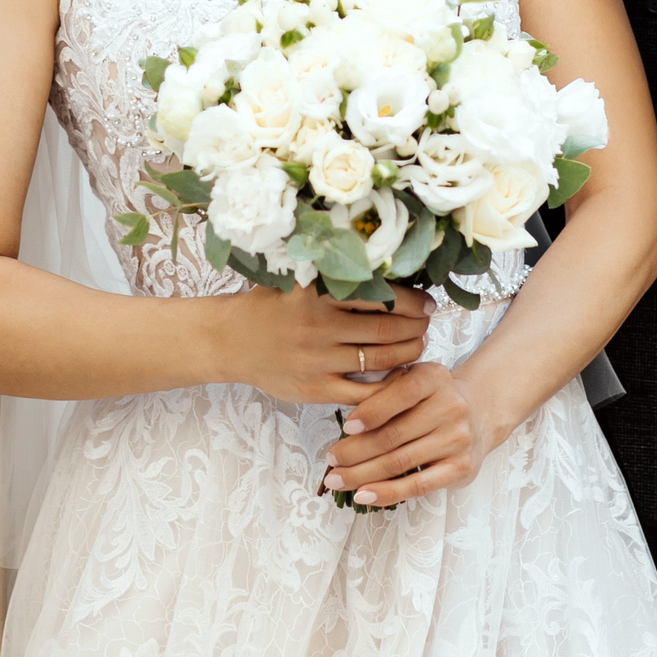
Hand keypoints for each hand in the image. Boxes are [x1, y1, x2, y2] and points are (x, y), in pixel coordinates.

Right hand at [212, 281, 433, 408]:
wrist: (230, 341)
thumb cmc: (271, 304)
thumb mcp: (297, 277)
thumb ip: (335, 273)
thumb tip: (390, 264)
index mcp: (317, 292)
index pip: (380, 295)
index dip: (412, 301)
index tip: (427, 303)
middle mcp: (318, 326)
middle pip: (386, 330)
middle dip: (416, 328)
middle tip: (427, 324)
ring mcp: (317, 360)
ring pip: (380, 360)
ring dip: (409, 353)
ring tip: (418, 344)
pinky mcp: (315, 389)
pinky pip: (364, 391)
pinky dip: (388, 386)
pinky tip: (400, 376)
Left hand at [322, 360, 507, 507]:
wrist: (478, 414)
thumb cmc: (430, 398)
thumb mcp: (411, 381)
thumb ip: (383, 392)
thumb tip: (347, 427)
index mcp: (435, 377)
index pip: (402, 393)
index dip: (371, 411)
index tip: (345, 427)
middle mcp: (451, 406)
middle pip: (394, 434)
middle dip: (355, 451)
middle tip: (330, 459)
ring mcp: (458, 439)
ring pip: (400, 462)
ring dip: (362, 474)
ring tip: (337, 479)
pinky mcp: (460, 468)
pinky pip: (417, 485)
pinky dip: (387, 492)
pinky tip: (363, 494)